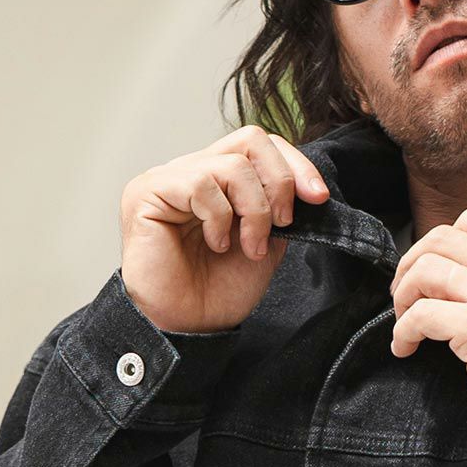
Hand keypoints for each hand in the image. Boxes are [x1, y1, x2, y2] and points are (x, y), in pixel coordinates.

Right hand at [120, 125, 330, 333]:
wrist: (190, 327)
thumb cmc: (218, 292)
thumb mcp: (265, 243)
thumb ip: (277, 208)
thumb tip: (304, 185)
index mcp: (219, 180)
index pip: (261, 145)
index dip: (295, 165)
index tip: (318, 198)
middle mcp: (193, 170)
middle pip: (251, 140)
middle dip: (280, 181)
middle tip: (282, 222)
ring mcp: (169, 178)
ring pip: (232, 164)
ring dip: (254, 210)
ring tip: (248, 247)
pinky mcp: (148, 191)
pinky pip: (200, 184)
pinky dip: (219, 218)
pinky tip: (216, 244)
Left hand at [387, 207, 466, 405]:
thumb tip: (449, 270)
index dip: (439, 242)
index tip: (428, 269)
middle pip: (441, 239)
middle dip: (410, 265)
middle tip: (404, 295)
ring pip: (425, 271)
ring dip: (403, 297)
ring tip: (405, 322)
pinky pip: (421, 315)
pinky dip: (403, 331)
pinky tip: (405, 346)